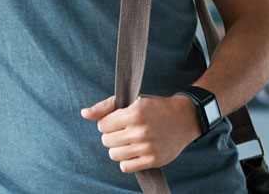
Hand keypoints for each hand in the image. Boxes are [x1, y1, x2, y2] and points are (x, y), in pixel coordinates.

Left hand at [81, 94, 199, 173]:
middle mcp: (141, 131)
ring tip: (129, 141)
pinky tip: (134, 151)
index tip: (119, 120)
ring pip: (114, 154)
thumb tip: (84, 113)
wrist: (184, 118)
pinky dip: (126, 161)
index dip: (109, 122)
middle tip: (126, 130)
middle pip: (106, 141)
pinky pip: (125, 167)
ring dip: (118, 148)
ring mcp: (147, 147)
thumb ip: (107, 106)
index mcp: (135, 113)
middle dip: (113, 135)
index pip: (103, 125)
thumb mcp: (133, 100)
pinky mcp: (153, 160)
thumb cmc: (156, 108)